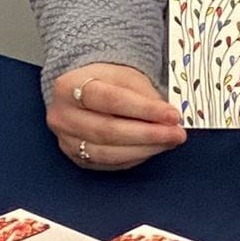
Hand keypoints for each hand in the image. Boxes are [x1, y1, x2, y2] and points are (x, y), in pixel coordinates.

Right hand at [47, 64, 183, 170]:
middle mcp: (62, 116)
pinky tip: (151, 149)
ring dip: (144, 149)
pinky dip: (134, 158)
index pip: (111, 100)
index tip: (172, 115)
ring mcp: (66, 140)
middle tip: (176, 133)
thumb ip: (146, 97)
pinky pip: (109, 164)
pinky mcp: (76, 158)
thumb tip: (169, 120)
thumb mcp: (126, 76)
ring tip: (169, 142)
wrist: (84, 90)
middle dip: (148, 134)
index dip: (144, 109)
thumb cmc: (106, 82)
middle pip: (108, 130)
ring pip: (108, 153)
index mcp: (69, 87)